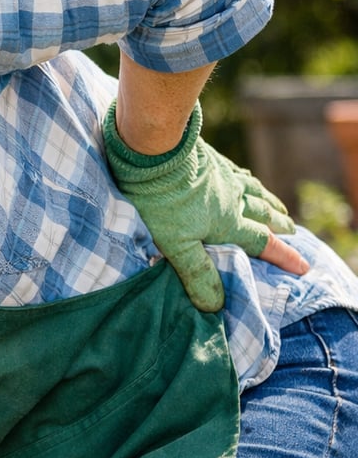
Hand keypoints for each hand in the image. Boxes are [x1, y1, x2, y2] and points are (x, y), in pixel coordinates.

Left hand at [102, 100, 307, 311]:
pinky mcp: (211, 160)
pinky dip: (249, 180)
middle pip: (264, 214)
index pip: (262, 244)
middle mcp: (233, 199)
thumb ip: (197, 273)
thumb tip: (215, 305)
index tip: (302, 267)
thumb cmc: (161, 201)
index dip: (283, 257)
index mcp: (228, 222)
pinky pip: (239, 172)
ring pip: (255, 192)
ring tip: (280, 208)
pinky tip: (246, 179)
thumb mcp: (176, 244)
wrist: (154, 151)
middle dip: (280, 226)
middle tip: (293, 232)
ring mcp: (223, 177)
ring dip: (270, 202)